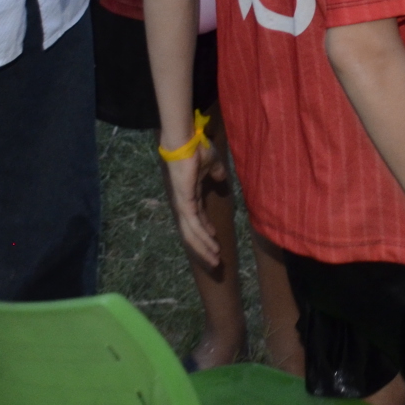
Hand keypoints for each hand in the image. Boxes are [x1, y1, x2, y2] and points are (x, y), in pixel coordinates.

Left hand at [163, 142, 223, 267]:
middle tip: (216, 262)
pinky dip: (202, 238)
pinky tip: (213, 245)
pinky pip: (193, 226)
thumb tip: (221, 178)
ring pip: (191, 235)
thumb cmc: (196, 151)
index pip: (197, 221)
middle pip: (191, 234)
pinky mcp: (184, 205)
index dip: (206, 233)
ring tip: (216, 260)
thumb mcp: (212, 165)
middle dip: (203, 249)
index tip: (215, 243)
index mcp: (190, 198)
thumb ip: (217, 174)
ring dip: (204, 248)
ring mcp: (182, 206)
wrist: (185, 143)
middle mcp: (184, 206)